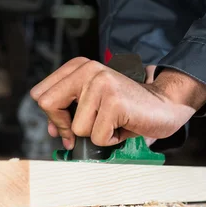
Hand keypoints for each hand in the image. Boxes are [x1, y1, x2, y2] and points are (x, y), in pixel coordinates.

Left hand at [30, 57, 205, 148]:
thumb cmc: (127, 108)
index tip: (69, 124)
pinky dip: (111, 140)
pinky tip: (123, 126)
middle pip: (47, 104)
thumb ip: (68, 112)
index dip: (53, 115)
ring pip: (76, 128)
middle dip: (64, 125)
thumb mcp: (93, 104)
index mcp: (80, 66)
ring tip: (114, 122)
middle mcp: (89, 69)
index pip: (41, 94)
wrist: (164, 106)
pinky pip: (97, 137)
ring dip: (96, 134)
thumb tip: (51, 130)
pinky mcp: (115, 102)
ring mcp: (102, 84)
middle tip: (88, 128)